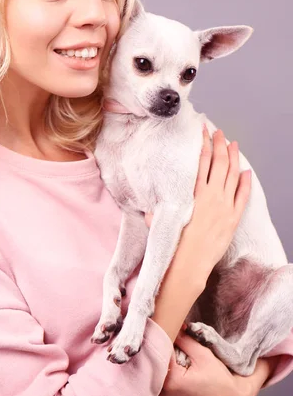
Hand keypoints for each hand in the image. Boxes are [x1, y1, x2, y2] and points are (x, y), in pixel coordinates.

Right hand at [146, 125, 251, 272]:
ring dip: (234, 157)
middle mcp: (210, 196)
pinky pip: (243, 196)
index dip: (203, 143)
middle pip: (219, 162)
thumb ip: (157, 208)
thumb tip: (148, 205)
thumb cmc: (173, 243)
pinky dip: (245, 182)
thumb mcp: (160, 220)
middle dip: (220, 144)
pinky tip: (246, 171)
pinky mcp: (233, 218)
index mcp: (193, 193)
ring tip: (233, 144)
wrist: (189, 264)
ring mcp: (224, 206)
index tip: (204, 132)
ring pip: (232, 174)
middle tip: (219, 133)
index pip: (201, 161)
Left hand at [158, 328, 253, 395]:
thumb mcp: (202, 355)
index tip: (169, 325)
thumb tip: (172, 325)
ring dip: (165, 354)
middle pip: (157, 359)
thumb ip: (184, 339)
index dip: (164, 335)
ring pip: (159, 366)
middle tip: (172, 331)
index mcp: (170, 381)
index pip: (159, 350)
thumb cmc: (219, 380)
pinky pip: (162, 374)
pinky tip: (175, 356)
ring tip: (175, 343)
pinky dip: (167, 364)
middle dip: (163, 344)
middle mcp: (162, 391)